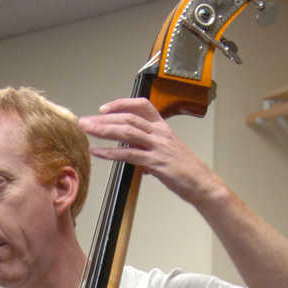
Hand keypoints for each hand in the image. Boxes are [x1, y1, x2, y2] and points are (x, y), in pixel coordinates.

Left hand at [79, 97, 222, 207]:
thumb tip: (135, 155)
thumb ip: (149, 151)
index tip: (104, 108)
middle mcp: (160, 133)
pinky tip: (98, 152)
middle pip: (128, 118)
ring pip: (126, 132)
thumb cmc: (186, 171)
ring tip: (86, 131)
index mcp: (164, 128)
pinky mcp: (156, 162)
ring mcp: (158, 146)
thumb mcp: (168, 154)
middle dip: (103, 118)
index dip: (121, 103)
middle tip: (85, 121)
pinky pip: (129, 154)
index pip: (142, 106)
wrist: (202, 184)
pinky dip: (110, 153)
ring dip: (103, 130)